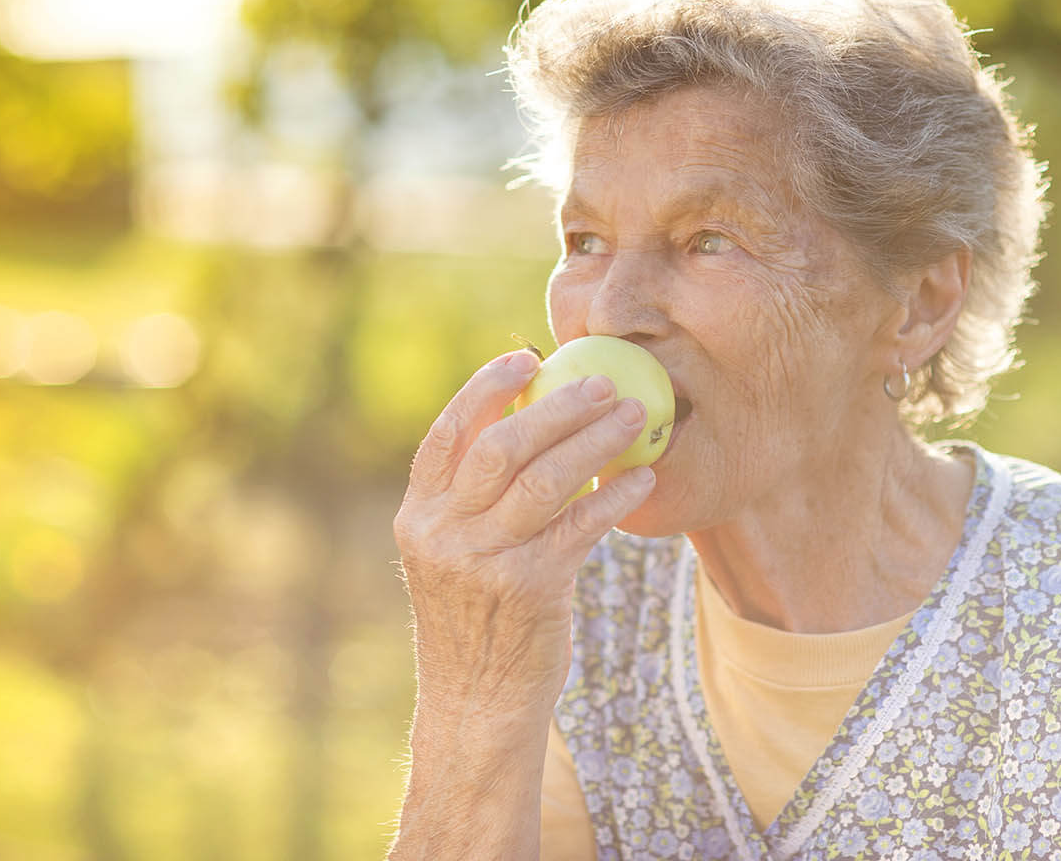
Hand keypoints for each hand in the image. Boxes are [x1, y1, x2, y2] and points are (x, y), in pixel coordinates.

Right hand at [393, 348, 655, 727]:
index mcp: (418, 517)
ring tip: (635, 416)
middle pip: (502, 447)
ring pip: (545, 479)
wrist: (475, 703)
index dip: (485, 387)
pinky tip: (642, 477)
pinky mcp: (529, 588)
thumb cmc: (474, 619)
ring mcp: (484, 561)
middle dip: (556, 406)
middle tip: (603, 384)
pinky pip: (581, 525)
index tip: (526, 357)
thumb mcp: (449, 557)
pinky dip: (615, 495)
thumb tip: (524, 421)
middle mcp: (443, 534)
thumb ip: (471, 500)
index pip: (448, 433)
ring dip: (595, 440)